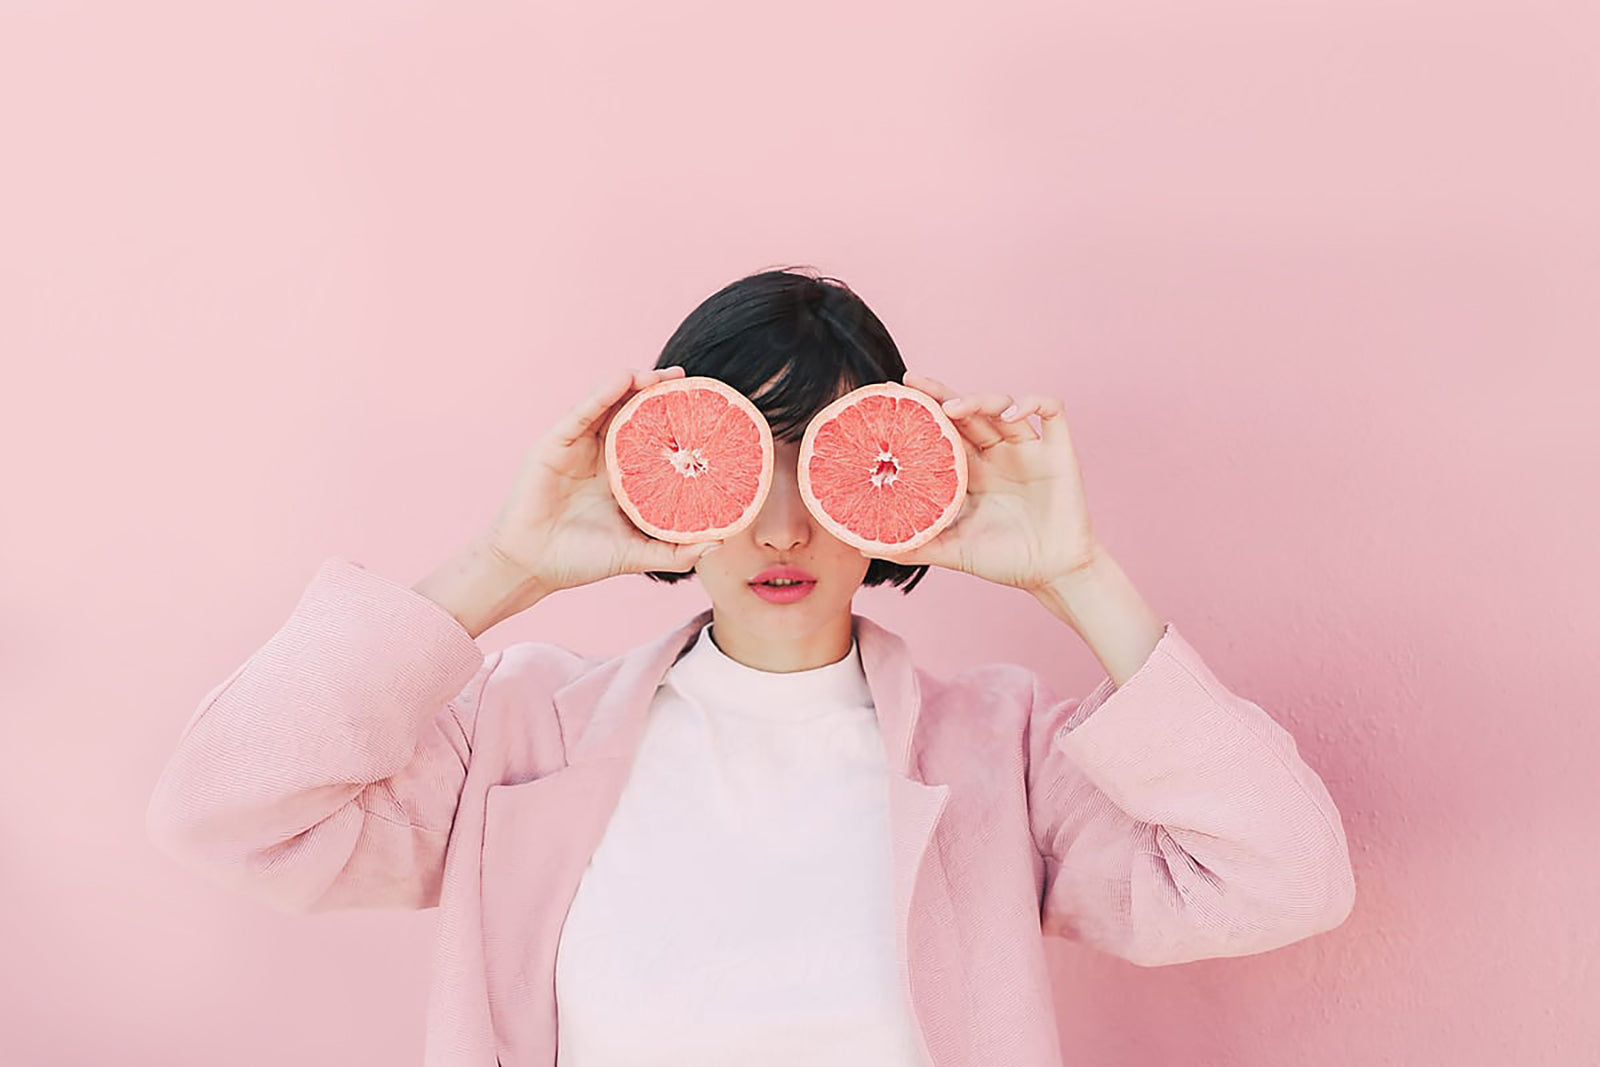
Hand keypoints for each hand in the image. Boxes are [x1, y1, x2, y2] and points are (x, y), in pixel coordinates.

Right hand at [484, 365, 723, 592]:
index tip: (704, 408)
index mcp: (621, 475)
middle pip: (633, 413)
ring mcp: (577, 446)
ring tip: (661, 376)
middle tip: (686, 381)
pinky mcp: (554, 444)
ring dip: (634, 384)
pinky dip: (602, 393)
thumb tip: (718, 544)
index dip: (675, 422)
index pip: (652, 438)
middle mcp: (601, 455)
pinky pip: (581, 412)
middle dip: (658, 394)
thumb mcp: (636, 555)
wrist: (530, 567)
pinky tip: (624, 379)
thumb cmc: (579, 560)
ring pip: (609, 405)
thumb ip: (675, 552)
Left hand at [868, 371, 1102, 590]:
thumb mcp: (953, 552)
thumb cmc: (1005, 562)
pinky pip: (1051, 410)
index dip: (922, 412)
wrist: (1053, 577)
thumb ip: (914, 545)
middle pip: (966, 411)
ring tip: (954, 409)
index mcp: (970, 472)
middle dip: (939, 394)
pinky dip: (1033, 402)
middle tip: (911, 383)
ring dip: (978, 400)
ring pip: (1002, 405)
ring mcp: (1027, 450)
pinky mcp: (1058, 451)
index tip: (892, 399)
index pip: (942, 432)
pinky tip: (1012, 413)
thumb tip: (861, 547)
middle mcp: (995, 454)